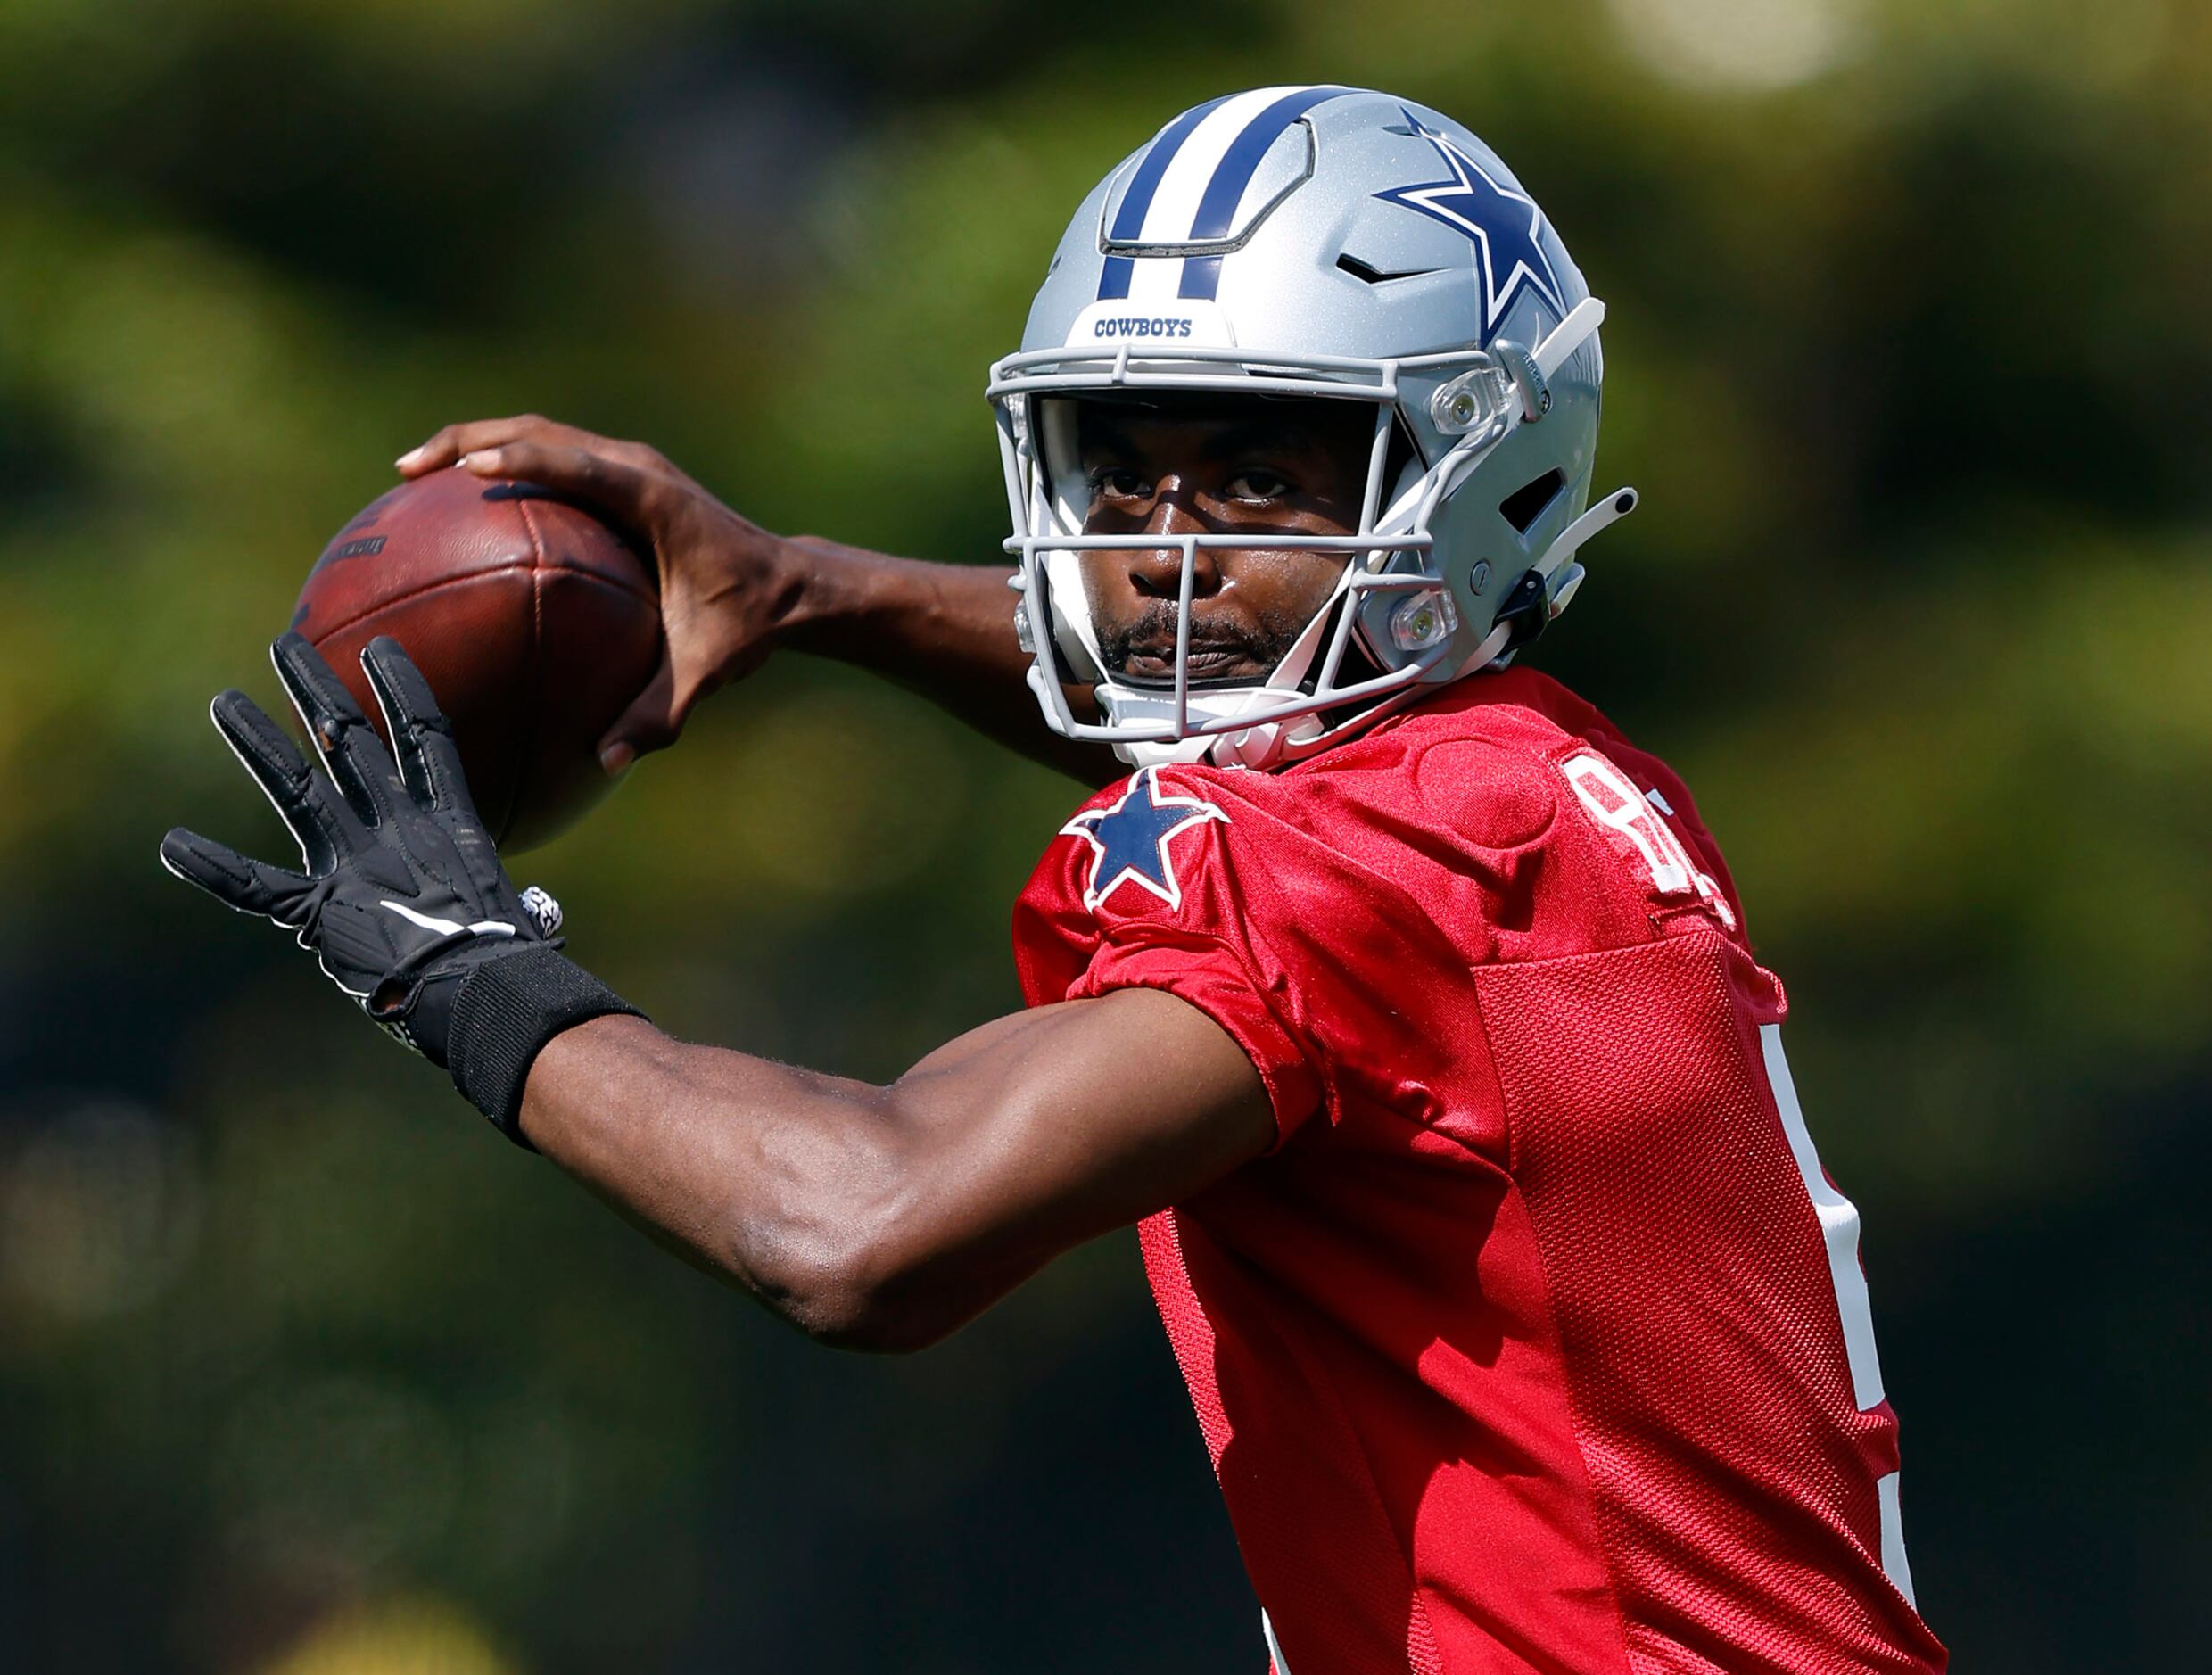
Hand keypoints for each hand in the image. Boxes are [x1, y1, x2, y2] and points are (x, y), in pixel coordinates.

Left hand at [161, 632, 565, 1066]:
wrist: (479, 987)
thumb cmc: (512, 962)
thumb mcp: (522, 917)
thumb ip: (519, 907)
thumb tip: (536, 917)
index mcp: (450, 824)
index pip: (425, 736)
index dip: (401, 688)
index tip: (378, 648)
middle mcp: (398, 827)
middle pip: (350, 739)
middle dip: (315, 688)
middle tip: (285, 647)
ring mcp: (354, 864)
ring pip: (297, 787)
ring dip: (258, 742)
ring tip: (223, 703)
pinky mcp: (319, 909)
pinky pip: (255, 885)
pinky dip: (212, 866)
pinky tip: (172, 845)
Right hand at [395, 415, 799, 771]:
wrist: (792, 586)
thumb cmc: (748, 623)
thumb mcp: (705, 671)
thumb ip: (656, 714)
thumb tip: (604, 758)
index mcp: (653, 498)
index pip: (577, 466)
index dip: (523, 460)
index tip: (467, 470)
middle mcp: (638, 468)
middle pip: (541, 432)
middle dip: (470, 440)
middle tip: (408, 471)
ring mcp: (629, 466)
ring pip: (541, 435)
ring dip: (479, 443)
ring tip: (415, 474)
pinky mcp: (623, 477)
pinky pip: (554, 459)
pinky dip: (507, 464)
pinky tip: (464, 502)